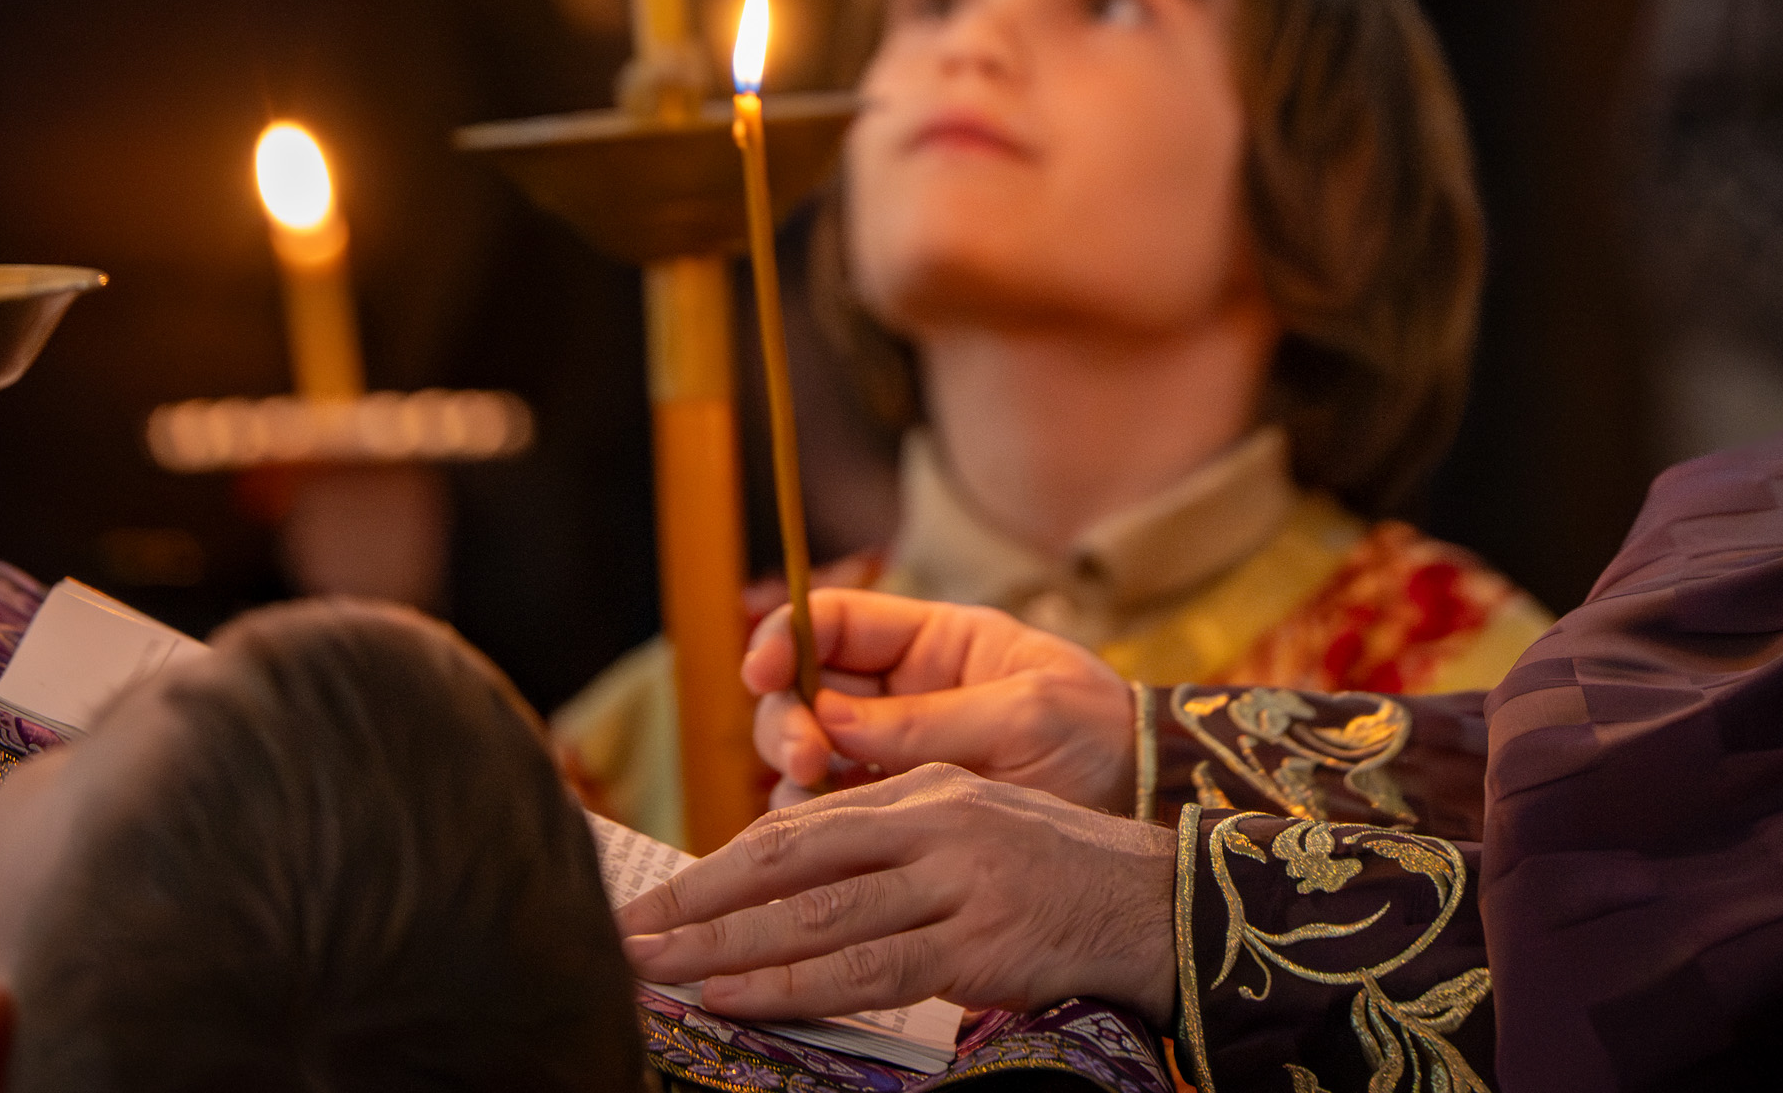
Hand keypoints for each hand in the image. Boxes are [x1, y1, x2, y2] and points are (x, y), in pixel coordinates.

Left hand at [618, 763, 1176, 1022]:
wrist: (1156, 900)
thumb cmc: (1054, 874)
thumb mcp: (969, 830)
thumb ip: (886, 850)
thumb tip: (788, 889)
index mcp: (921, 789)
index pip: (796, 829)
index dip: (715, 868)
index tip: (652, 901)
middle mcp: (931, 822)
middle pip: (787, 864)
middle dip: (695, 903)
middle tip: (625, 935)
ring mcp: (954, 880)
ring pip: (816, 917)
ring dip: (723, 946)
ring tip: (655, 969)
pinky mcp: (976, 940)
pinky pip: (865, 967)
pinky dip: (791, 983)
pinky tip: (736, 993)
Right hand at [747, 589, 1131, 811]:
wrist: (1143, 801)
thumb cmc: (1097, 735)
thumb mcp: (1024, 713)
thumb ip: (928, 719)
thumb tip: (830, 720)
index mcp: (932, 641)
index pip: (832, 621)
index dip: (784, 638)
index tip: (764, 674)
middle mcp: (900, 694)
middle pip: (801, 690)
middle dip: (785, 716)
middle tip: (806, 756)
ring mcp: (894, 756)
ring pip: (806, 755)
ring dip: (794, 773)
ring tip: (820, 794)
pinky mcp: (898, 816)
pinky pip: (833, 815)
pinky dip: (816, 826)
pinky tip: (826, 839)